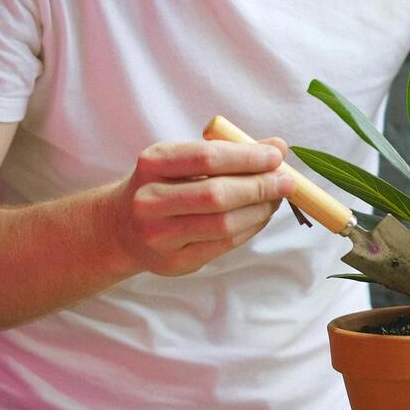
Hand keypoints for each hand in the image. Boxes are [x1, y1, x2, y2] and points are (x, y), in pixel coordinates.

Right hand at [109, 138, 296, 275]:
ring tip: (276, 198)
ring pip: (223, 224)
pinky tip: (260, 216)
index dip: (247, 157)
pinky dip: (250, 228)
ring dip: (259, 210)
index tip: (276, 156)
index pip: (207, 158)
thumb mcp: (185, 159)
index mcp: (153, 163)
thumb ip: (231, 150)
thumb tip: (279, 147)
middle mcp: (150, 200)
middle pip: (216, 195)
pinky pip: (223, 245)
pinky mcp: (174, 262)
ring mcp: (159, 236)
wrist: (122, 226)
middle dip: (259, 187)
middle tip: (287, 181)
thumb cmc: (164, 184)